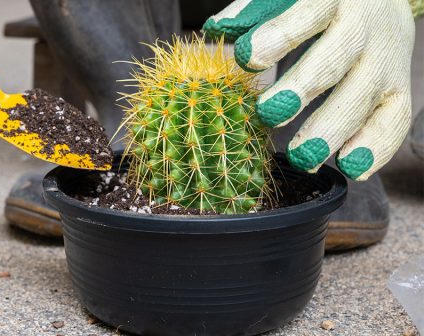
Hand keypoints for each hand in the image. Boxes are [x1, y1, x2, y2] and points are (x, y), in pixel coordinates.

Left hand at [204, 0, 416, 180]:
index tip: (248, 56)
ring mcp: (386, 59)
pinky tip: (351, 168)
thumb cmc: (318, 4)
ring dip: (334, 129)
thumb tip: (217, 27)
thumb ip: (255, 10)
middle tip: (270, 112)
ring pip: (365, 94)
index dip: (279, 35)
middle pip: (338, 56)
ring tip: (305, 157)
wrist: (380, 0)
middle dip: (303, 86)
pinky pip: (396, 120)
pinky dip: (376, 146)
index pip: (308, 12)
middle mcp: (365, 26)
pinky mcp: (400, 88)